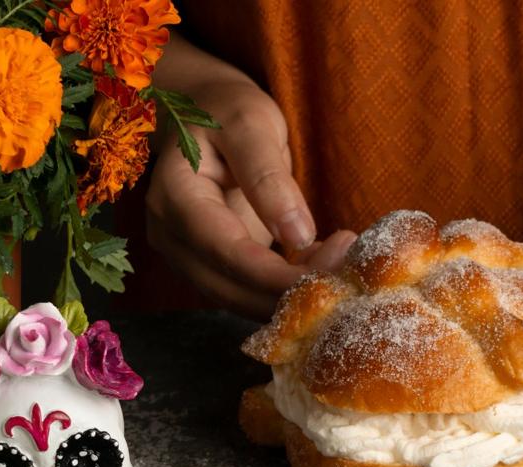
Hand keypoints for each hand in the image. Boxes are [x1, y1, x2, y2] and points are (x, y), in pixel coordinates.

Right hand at [146, 47, 354, 317]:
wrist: (204, 114)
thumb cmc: (227, 110)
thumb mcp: (250, 124)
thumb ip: (268, 176)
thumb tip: (297, 235)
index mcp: (176, 197)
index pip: (227, 253)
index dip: (278, 275)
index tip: (334, 269)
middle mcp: (172, 236)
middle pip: (231, 288)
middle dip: (291, 292)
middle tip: (350, 271)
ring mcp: (188, 256)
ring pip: (240, 300)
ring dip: (291, 297)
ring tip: (342, 268)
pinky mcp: (211, 265)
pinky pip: (247, 291)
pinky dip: (285, 290)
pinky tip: (322, 268)